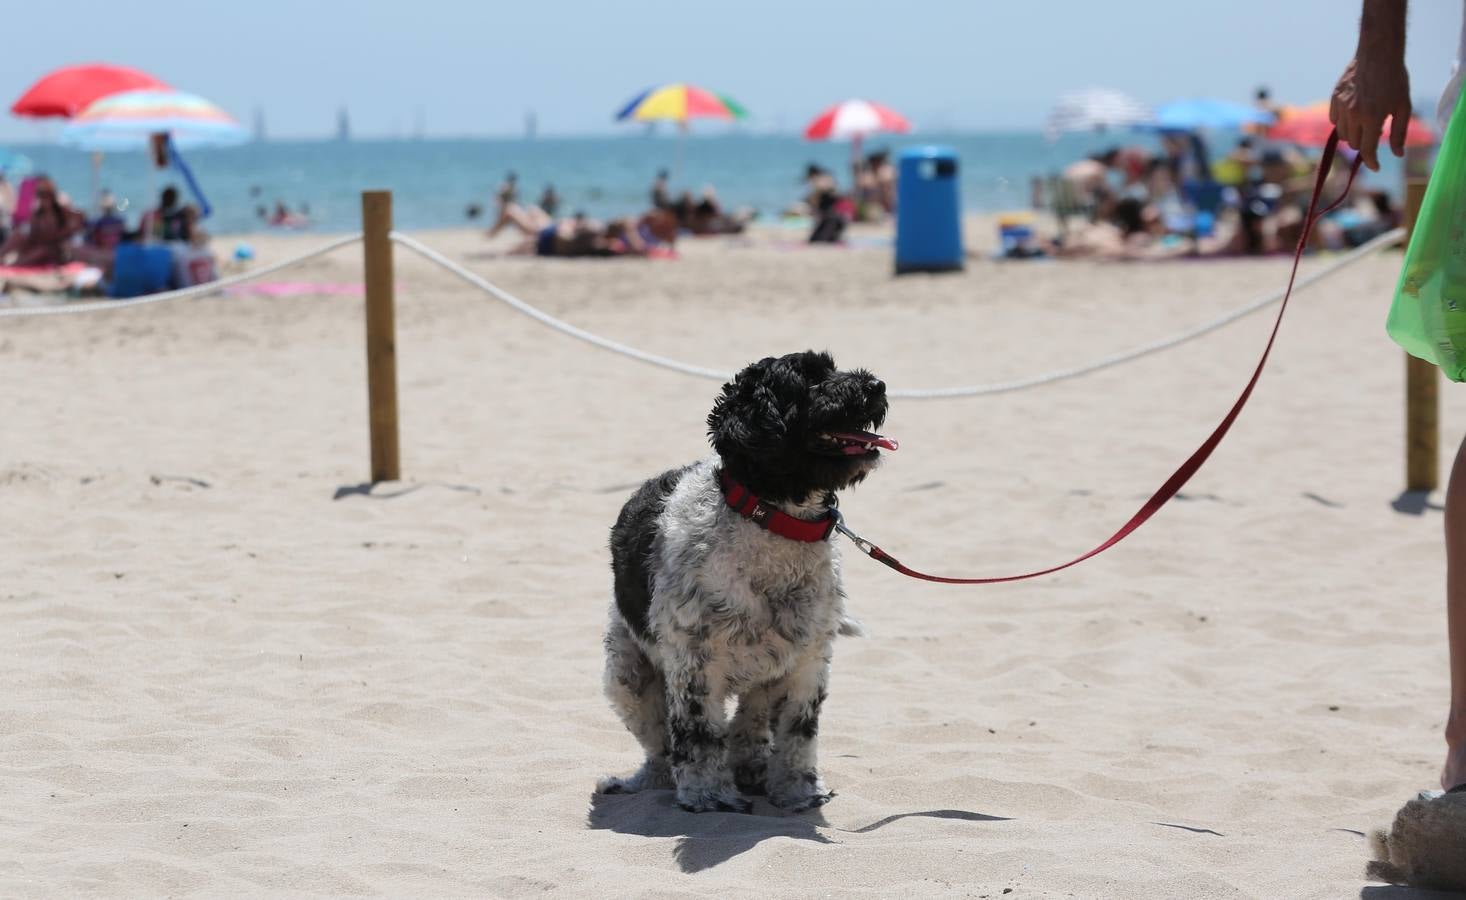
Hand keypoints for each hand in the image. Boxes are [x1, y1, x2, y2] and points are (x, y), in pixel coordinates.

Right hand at [1330, 54, 1411, 170]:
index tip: (1376, 166)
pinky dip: (1343, 122)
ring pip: (1342, 134)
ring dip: (1353, 134)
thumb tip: (1397, 154)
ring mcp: (1341, 107)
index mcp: (1373, 118)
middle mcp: (1354, 115)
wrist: (1378, 53)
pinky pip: (1334, 120)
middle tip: (1375, 133)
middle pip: (1354, 144)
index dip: (1372, 161)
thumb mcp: (1403, 106)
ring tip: (1365, 122)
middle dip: (1365, 144)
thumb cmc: (1395, 79)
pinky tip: (1354, 113)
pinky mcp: (1334, 99)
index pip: (1368, 150)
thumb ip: (1400, 132)